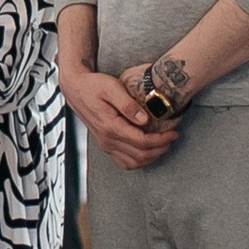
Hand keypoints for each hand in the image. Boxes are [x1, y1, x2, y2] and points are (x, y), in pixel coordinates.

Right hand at [60, 53, 179, 171]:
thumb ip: (128, 105)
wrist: (75, 89)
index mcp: (110, 126)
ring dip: (151, 157)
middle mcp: (107, 139)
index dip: (161, 140)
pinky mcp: (104, 145)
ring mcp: (105, 144)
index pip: (142, 141)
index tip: (173, 133)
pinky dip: (139, 161)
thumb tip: (145, 120)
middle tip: (172, 139)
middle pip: (140, 155)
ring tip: (163, 146)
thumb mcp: (112, 87)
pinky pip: (124, 162)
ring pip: (133, 163)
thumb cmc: (92, 85)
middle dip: (160, 149)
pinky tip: (147, 152)